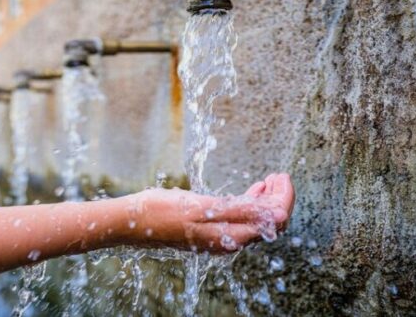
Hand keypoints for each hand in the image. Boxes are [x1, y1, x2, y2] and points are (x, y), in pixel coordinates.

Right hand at [124, 173, 294, 252]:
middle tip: (279, 175)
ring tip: (268, 180)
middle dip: (278, 198)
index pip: (274, 221)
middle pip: (267, 223)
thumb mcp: (203, 207)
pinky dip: (249, 203)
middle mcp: (228, 240)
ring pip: (254, 220)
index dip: (284, 198)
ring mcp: (218, 236)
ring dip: (265, 200)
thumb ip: (242, 211)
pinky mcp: (208, 230)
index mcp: (230, 236)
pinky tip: (251, 191)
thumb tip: (279, 215)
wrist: (130, 221)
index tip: (283, 176)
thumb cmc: (162, 211)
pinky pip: (239, 219)